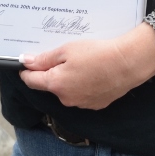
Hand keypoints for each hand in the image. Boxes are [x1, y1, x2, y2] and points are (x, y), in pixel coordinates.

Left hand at [19, 25, 154, 109]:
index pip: (31, 81)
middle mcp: (66, 99)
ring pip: (67, 90)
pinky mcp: (95, 104)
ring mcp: (81, 104)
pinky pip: (82, 94)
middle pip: (50, 85)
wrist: (128, 63)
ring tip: (83, 63)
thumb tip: (27, 63)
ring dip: (69, 79)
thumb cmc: (97, 54)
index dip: (27, 71)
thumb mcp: (66, 50)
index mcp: (55, 84)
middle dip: (52, 72)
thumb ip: (44, 59)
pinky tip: (93, 72)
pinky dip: (83, 84)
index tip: (27, 63)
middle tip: (63, 56)